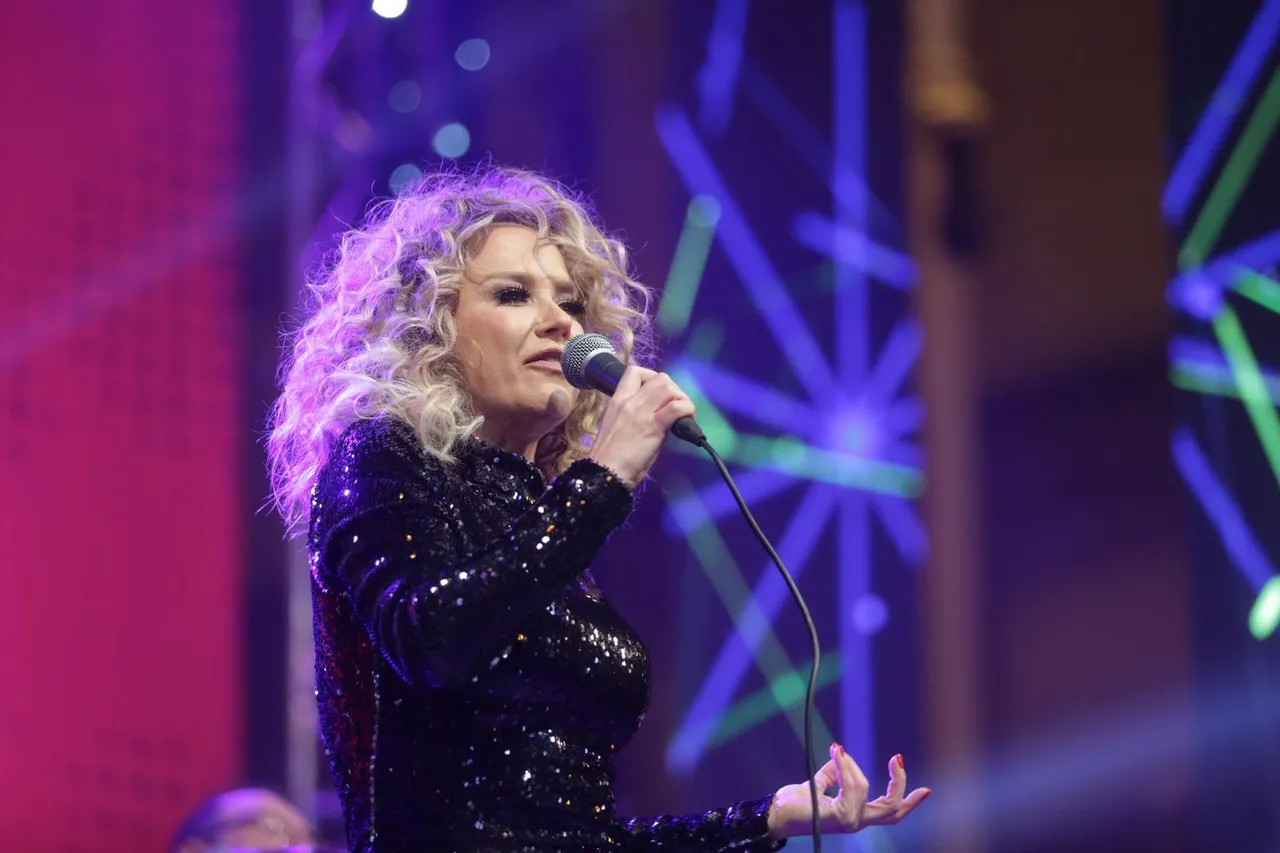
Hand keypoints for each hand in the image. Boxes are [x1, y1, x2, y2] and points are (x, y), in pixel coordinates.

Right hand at [588, 365, 694, 487]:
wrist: (605, 472)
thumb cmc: (610, 455)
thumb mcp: (618, 425)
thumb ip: (635, 415)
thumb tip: (658, 414)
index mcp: (618, 399)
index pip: (635, 371)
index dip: (652, 377)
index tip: (658, 394)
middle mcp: (630, 400)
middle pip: (660, 378)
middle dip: (674, 390)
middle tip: (676, 407)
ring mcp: (642, 411)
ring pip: (669, 388)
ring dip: (682, 399)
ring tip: (683, 415)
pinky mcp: (654, 425)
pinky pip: (677, 407)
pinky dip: (687, 410)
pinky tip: (686, 423)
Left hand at [766, 743, 930, 838]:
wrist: (776, 814)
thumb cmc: (794, 803)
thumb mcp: (818, 783)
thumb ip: (834, 772)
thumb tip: (840, 753)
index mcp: (856, 816)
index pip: (890, 813)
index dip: (909, 802)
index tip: (927, 790)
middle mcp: (856, 822)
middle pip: (891, 809)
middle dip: (899, 784)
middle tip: (897, 759)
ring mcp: (849, 822)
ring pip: (865, 789)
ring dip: (851, 765)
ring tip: (836, 751)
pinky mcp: (839, 817)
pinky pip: (852, 787)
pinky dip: (846, 767)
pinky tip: (837, 754)